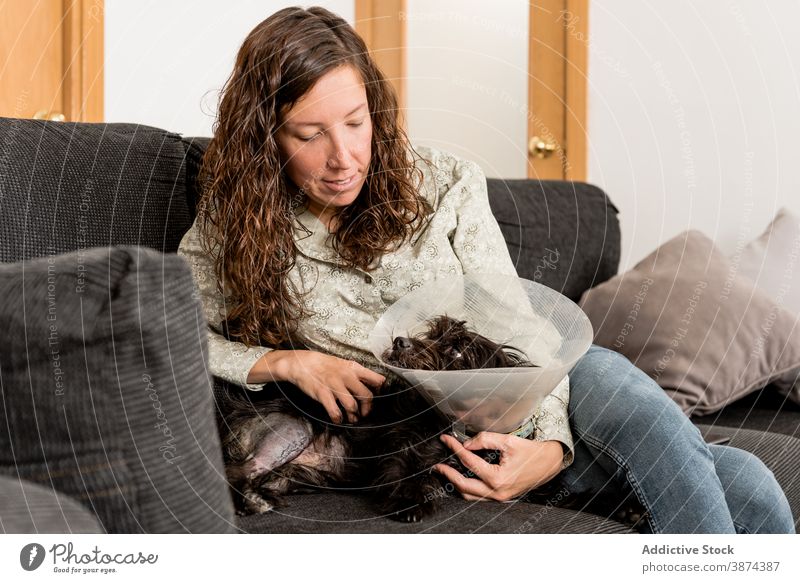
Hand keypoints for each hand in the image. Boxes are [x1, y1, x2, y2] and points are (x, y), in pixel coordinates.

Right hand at [254, 350, 384, 422]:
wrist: (302, 363)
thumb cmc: (324, 365)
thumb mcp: (344, 364)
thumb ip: (356, 374)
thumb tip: (369, 385)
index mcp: (354, 368)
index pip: (377, 380)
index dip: (378, 391)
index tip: (374, 397)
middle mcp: (347, 376)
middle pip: (367, 396)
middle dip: (367, 409)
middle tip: (364, 413)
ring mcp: (335, 385)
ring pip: (352, 405)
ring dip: (353, 416)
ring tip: (352, 418)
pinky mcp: (323, 394)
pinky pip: (335, 411)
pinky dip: (338, 418)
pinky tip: (338, 419)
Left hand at [433, 433, 562, 501]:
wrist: (548, 464)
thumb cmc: (530, 452)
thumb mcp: (508, 440)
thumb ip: (485, 440)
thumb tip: (466, 444)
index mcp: (498, 478)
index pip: (469, 462)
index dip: (455, 448)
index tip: (445, 440)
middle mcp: (497, 492)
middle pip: (462, 485)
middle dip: (447, 473)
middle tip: (436, 464)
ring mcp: (498, 498)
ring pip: (468, 495)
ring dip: (454, 483)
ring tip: (445, 471)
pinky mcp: (500, 498)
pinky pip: (477, 496)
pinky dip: (466, 487)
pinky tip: (460, 477)